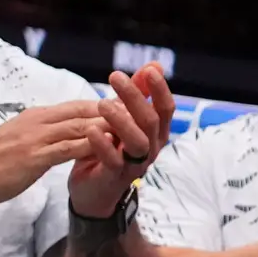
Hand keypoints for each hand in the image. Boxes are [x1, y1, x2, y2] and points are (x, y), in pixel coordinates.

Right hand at [0, 93, 139, 211]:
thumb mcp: (19, 141)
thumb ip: (42, 135)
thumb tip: (62, 134)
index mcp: (37, 117)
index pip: (79, 106)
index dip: (108, 105)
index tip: (134, 107)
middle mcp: (39, 121)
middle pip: (87, 111)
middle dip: (119, 110)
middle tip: (148, 112)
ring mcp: (36, 138)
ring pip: (82, 127)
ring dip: (112, 126)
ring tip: (139, 129)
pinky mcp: (34, 157)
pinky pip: (69, 149)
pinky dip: (93, 146)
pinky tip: (113, 150)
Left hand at [61, 66, 175, 219]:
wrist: (93, 192)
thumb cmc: (110, 150)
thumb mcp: (123, 118)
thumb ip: (139, 94)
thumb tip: (155, 65)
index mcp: (154, 133)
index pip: (165, 109)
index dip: (160, 90)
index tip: (149, 71)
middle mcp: (150, 148)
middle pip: (151, 122)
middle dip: (135, 98)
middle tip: (116, 77)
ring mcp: (134, 164)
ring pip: (137, 142)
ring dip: (122, 121)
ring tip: (103, 104)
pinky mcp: (114, 177)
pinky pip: (113, 161)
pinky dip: (103, 145)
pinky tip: (92, 129)